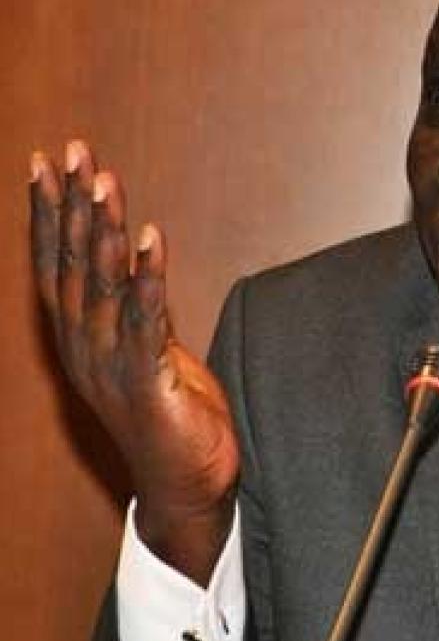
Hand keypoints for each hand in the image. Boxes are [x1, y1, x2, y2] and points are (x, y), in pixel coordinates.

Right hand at [29, 140, 237, 584]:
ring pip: (98, 286)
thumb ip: (139, 312)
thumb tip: (136, 264)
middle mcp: (84, 349)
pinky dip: (145, 276)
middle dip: (69, 204)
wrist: (189, 489)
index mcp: (80, 339)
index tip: (48, 162)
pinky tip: (148, 237)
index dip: (50, 212)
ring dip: (101, 230)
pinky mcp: (144, 382)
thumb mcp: (152, 354)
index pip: (56, 264)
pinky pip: (144, 319)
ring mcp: (109, 367)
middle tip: (71, 151)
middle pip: (69, 265)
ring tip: (104, 181)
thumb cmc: (174, 419)